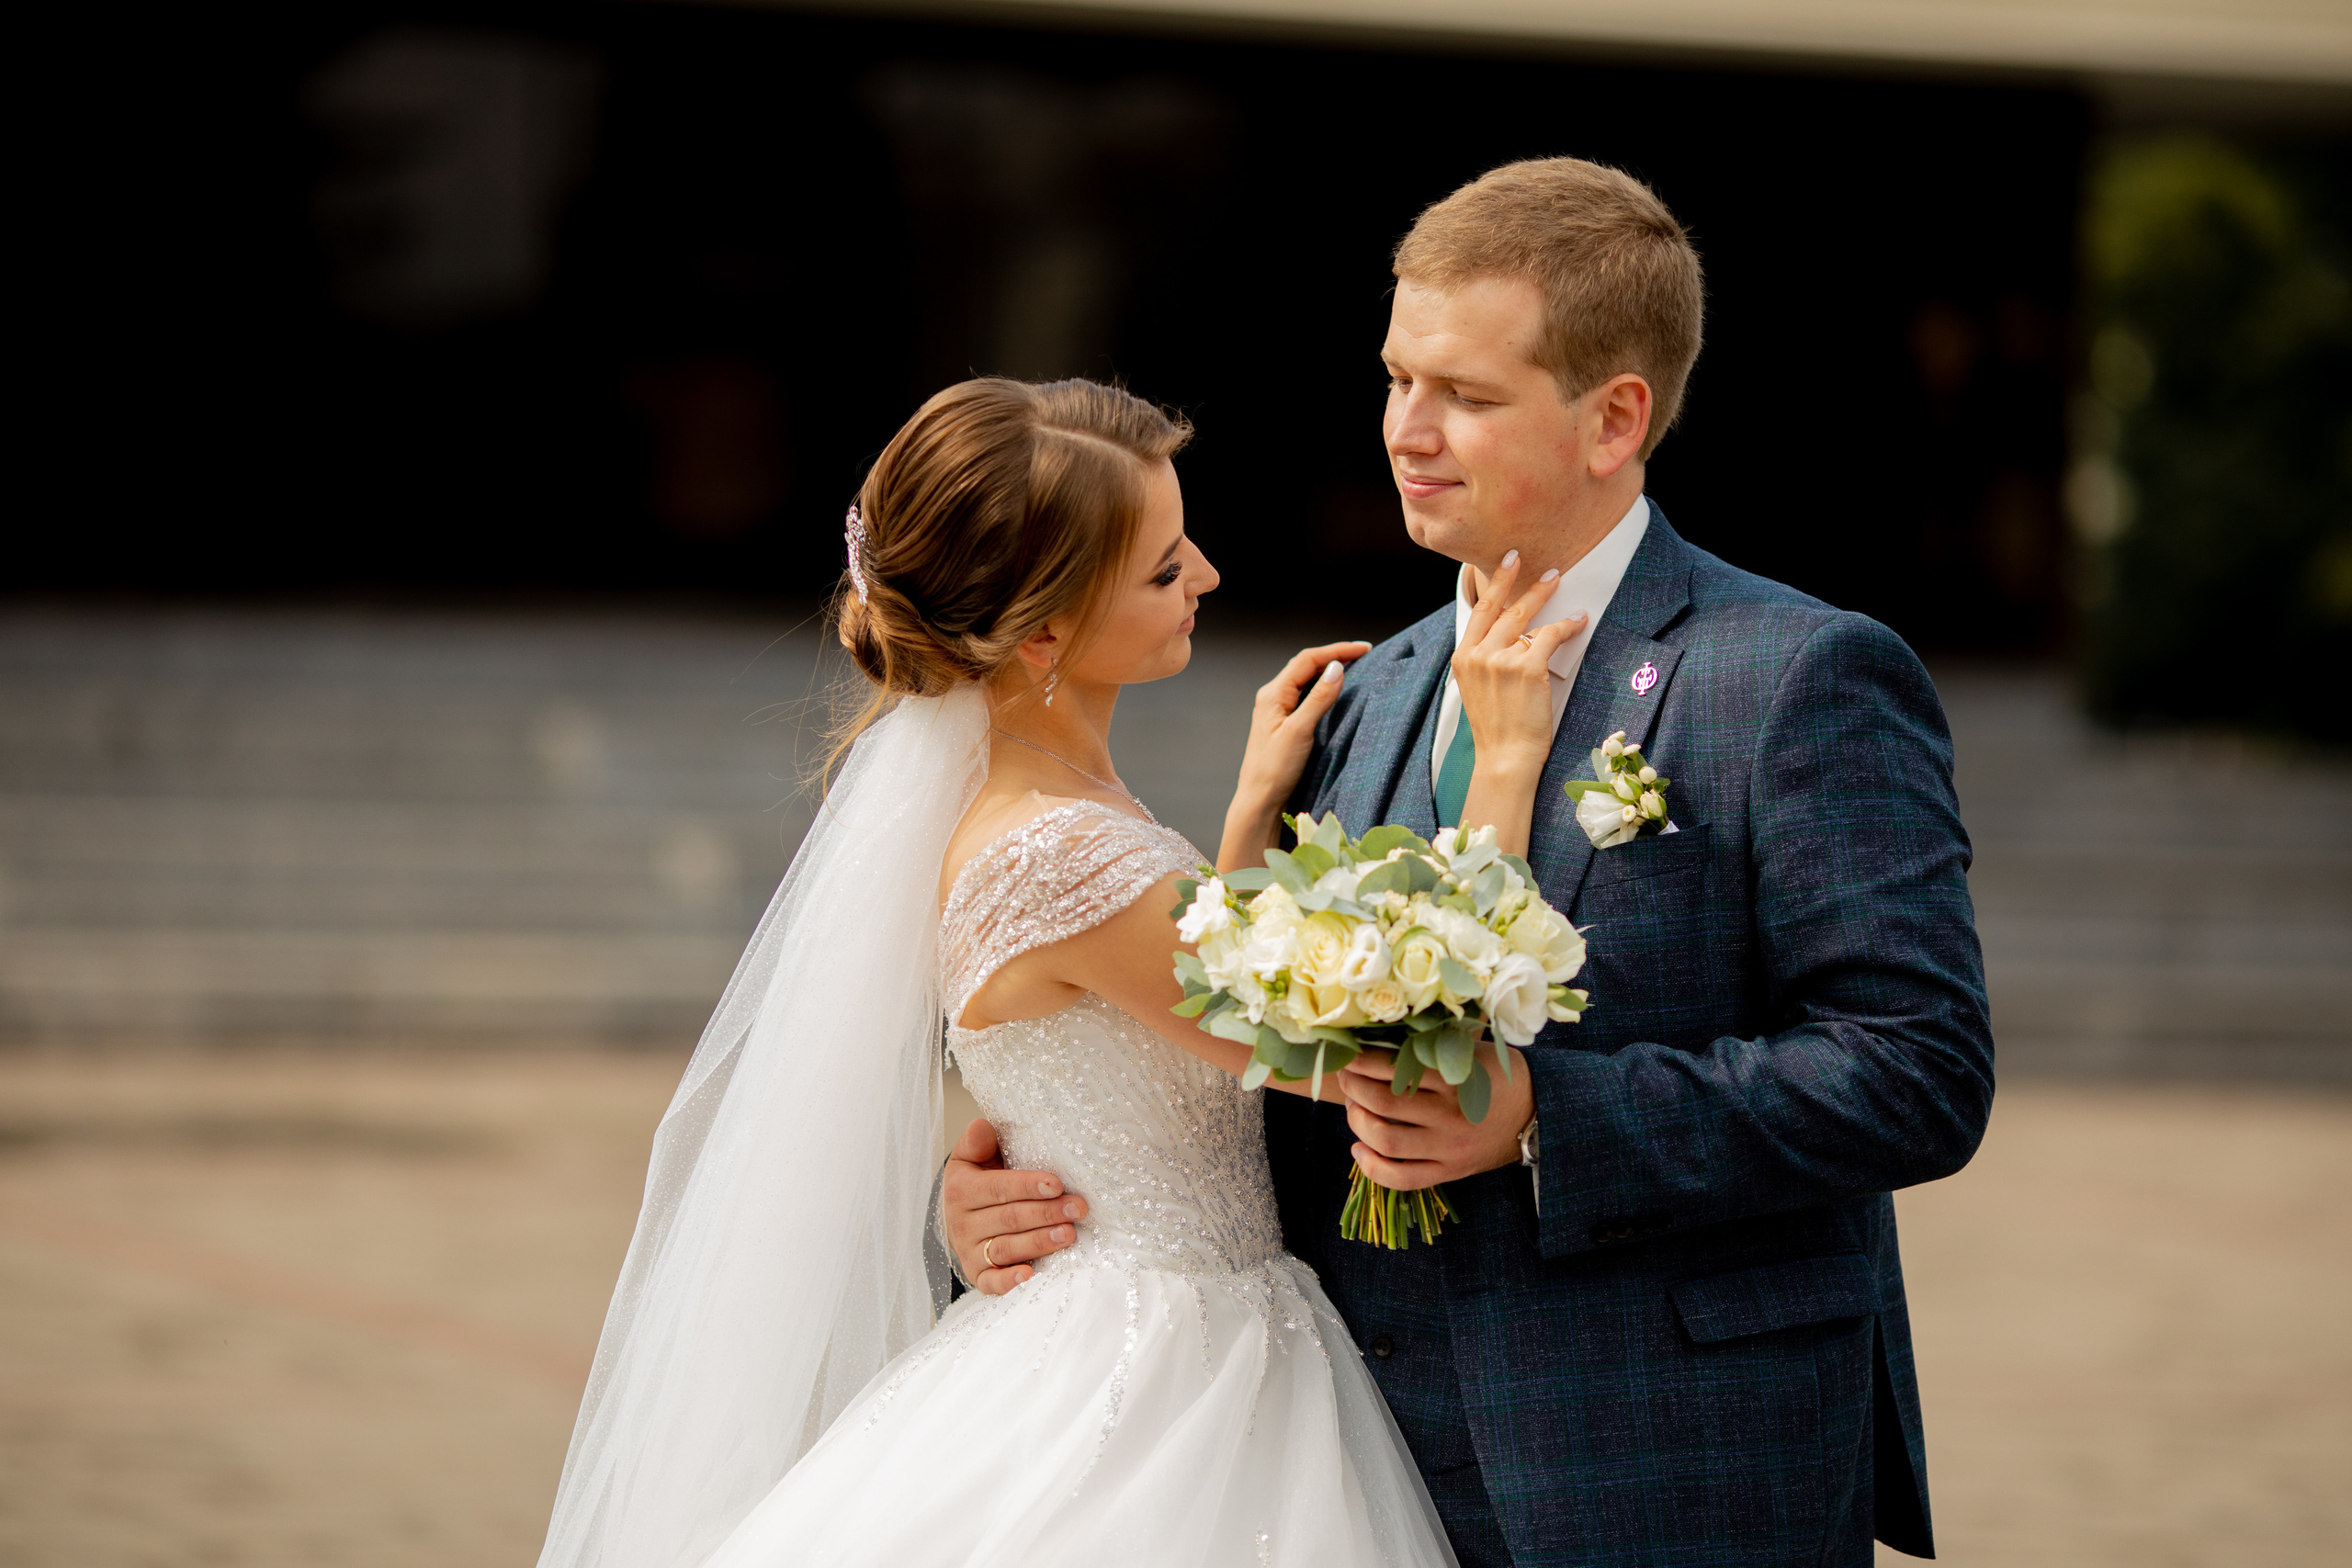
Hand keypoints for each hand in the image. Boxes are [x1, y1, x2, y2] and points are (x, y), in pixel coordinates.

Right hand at [940, 1118, 1086, 1293]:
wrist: (959, 1217)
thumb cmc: (978, 1180)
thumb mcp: (971, 1157)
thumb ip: (977, 1142)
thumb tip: (982, 1125)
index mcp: (962, 1189)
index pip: (998, 1188)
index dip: (1027, 1186)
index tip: (1056, 1184)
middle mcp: (963, 1223)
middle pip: (1008, 1219)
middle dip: (1046, 1213)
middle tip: (1078, 1208)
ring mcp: (970, 1251)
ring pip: (1005, 1248)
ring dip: (1038, 1242)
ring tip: (1068, 1234)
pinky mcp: (978, 1275)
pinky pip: (991, 1282)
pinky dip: (1009, 1281)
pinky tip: (1031, 1274)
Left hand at [1218, 640, 1371, 871]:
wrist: (1259, 801)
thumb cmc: (1274, 769)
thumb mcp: (1300, 732)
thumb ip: (1318, 699)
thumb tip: (1337, 668)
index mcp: (1273, 694)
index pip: (1307, 660)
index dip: (1337, 650)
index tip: (1365, 648)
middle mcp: (1273, 697)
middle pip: (1306, 666)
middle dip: (1334, 656)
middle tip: (1364, 653)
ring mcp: (1277, 711)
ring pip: (1306, 680)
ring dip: (1329, 670)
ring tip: (1355, 666)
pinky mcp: (1284, 725)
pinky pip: (1306, 697)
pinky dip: (1323, 688)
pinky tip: (1336, 692)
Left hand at [1337, 1044, 1532, 1190]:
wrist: (1536, 1112)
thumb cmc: (1495, 1075)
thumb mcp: (1469, 1050)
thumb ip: (1429, 1045)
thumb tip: (1375, 1035)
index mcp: (1454, 1079)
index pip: (1393, 1069)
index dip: (1360, 1061)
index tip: (1348, 1055)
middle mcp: (1449, 1116)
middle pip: (1382, 1104)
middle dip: (1353, 1088)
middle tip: (1346, 1077)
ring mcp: (1449, 1148)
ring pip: (1386, 1141)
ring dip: (1358, 1122)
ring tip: (1353, 1107)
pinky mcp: (1449, 1172)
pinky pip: (1402, 1179)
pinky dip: (1372, 1167)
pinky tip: (1359, 1148)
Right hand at [1452, 552, 1584, 856]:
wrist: (1506, 758)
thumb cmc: (1499, 730)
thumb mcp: (1479, 691)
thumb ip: (1488, 663)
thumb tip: (1518, 638)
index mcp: (1462, 659)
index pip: (1478, 613)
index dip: (1492, 587)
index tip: (1504, 565)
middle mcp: (1476, 655)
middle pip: (1499, 607)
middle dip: (1515, 578)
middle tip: (1526, 558)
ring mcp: (1499, 660)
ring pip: (1525, 617)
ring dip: (1543, 596)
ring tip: (1557, 581)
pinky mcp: (1526, 667)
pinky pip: (1550, 635)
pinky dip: (1567, 625)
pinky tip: (1579, 620)